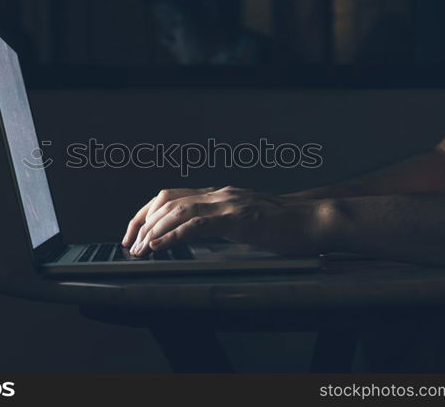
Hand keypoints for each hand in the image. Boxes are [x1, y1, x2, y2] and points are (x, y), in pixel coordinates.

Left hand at [122, 186, 333, 256]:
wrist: (313, 220)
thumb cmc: (282, 225)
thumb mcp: (243, 221)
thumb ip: (220, 224)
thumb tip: (194, 237)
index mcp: (218, 195)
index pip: (172, 197)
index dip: (147, 213)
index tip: (134, 233)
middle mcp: (219, 194)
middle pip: (168, 201)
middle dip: (143, 222)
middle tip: (131, 245)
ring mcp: (229, 203)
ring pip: (179, 210)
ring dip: (155, 230)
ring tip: (142, 248)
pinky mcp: (239, 218)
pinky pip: (199, 224)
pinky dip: (175, 234)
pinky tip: (162, 245)